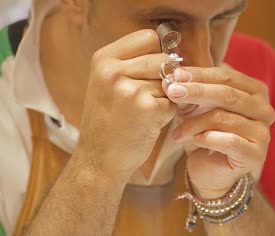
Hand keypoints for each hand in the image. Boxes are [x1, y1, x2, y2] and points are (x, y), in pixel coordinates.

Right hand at [75, 30, 175, 180]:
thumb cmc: (108, 121)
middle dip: (164, 78)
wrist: (99, 159)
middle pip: (163, 59)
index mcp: (103, 59)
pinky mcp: (148, 109)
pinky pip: (175, 102)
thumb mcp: (107, 84)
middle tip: (150, 97)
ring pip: (170, 82)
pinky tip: (150, 123)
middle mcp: (114, 71)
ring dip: (167, 97)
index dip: (158, 53)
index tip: (154, 70)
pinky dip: (169, 114)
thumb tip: (174, 53)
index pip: (149, 37)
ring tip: (146, 112)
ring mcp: (131, 90)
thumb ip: (134, 64)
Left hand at [165, 67, 274, 198]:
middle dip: (196, 92)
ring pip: (223, 118)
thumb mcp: (200, 107)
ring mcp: (263, 133)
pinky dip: (204, 138)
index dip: (200, 75)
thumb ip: (195, 90)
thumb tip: (176, 76)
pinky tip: (189, 140)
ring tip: (176, 131)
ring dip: (193, 123)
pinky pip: (227, 141)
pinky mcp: (256, 154)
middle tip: (172, 92)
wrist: (212, 172)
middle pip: (228, 94)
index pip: (227, 76)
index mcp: (256, 91)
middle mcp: (264, 110)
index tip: (175, 75)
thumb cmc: (208, 134)